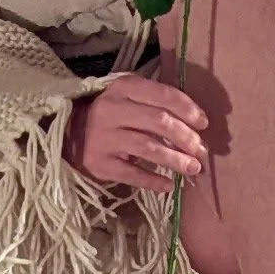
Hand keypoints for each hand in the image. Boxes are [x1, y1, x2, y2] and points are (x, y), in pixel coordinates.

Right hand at [65, 69, 209, 195]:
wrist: (70, 136)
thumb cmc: (112, 117)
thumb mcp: (130, 99)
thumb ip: (158, 105)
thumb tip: (197, 127)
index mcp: (123, 88)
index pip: (162, 94)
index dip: (187, 109)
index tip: (204, 124)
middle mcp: (111, 109)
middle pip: (158, 121)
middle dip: (186, 137)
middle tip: (202, 151)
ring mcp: (104, 137)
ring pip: (148, 148)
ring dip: (175, 160)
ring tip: (193, 168)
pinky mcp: (99, 163)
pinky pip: (133, 174)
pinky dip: (154, 181)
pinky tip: (169, 185)